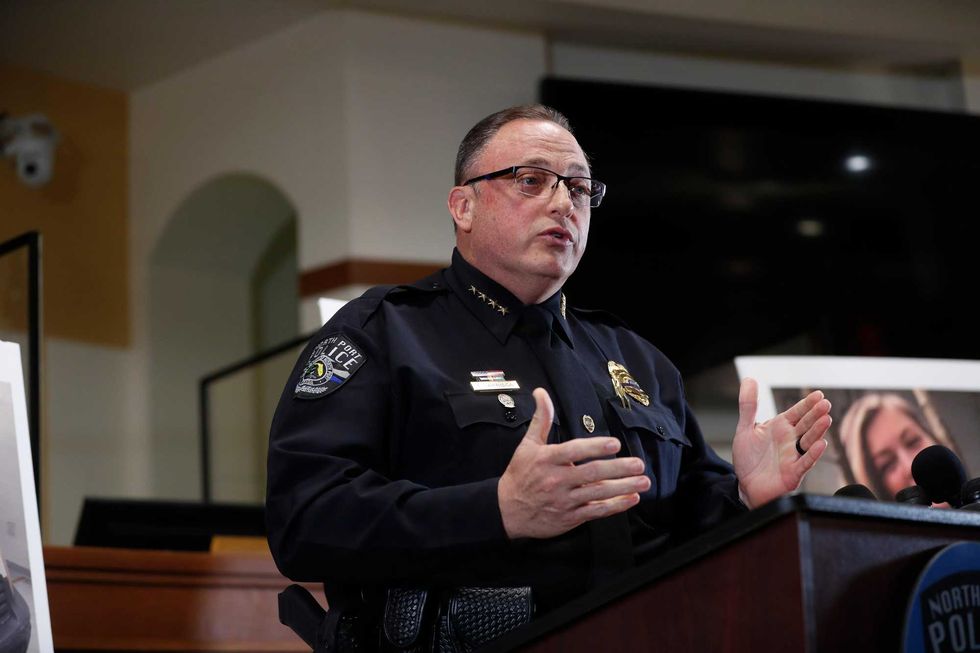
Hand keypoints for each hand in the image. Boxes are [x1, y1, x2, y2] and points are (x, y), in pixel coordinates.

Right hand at [497, 388, 650, 538]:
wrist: (507, 510)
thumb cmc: (520, 475)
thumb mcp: (527, 445)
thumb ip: (540, 419)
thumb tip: (541, 393)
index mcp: (548, 460)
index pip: (574, 451)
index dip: (595, 447)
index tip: (615, 444)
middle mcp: (557, 480)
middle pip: (592, 473)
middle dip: (618, 469)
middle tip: (638, 464)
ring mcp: (565, 500)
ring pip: (598, 493)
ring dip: (623, 487)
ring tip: (643, 482)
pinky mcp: (570, 517)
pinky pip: (596, 511)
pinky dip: (615, 506)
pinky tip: (630, 499)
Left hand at [732, 378, 831, 508]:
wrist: (745, 485)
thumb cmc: (749, 458)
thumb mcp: (745, 428)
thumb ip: (749, 405)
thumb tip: (749, 379)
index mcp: (780, 428)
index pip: (797, 412)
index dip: (807, 404)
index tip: (818, 394)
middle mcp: (789, 440)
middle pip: (806, 425)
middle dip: (816, 414)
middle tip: (826, 403)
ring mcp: (793, 456)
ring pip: (809, 442)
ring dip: (817, 431)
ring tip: (826, 419)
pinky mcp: (793, 473)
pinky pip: (805, 463)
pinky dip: (813, 454)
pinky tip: (821, 444)